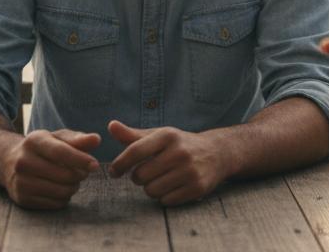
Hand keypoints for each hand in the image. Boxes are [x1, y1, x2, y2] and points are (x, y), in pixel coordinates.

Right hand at [0, 129, 100, 208]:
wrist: (9, 161)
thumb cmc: (42, 148)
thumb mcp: (58, 138)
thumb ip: (78, 139)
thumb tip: (96, 139)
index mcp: (34, 141)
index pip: (60, 152)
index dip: (80, 160)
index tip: (95, 165)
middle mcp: (24, 161)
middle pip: (63, 175)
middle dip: (79, 175)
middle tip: (82, 172)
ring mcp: (21, 182)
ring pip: (61, 191)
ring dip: (73, 187)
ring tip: (72, 180)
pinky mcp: (22, 199)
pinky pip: (54, 204)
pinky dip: (64, 198)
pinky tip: (60, 188)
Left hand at [107, 121, 229, 205]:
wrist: (217, 153)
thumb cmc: (180, 144)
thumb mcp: (159, 135)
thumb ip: (133, 135)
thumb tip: (110, 126)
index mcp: (168, 135)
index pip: (135, 151)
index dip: (120, 164)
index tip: (114, 172)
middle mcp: (180, 152)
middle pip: (140, 175)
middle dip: (139, 177)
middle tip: (147, 172)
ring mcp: (190, 170)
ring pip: (152, 190)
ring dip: (151, 188)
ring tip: (161, 179)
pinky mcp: (197, 187)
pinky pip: (166, 201)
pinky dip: (165, 197)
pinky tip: (173, 187)